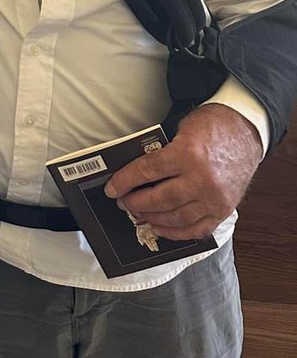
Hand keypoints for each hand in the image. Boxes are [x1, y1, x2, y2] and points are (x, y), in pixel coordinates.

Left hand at [104, 104, 262, 240]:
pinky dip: (176, 232)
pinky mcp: (223, 209)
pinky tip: (161, 228)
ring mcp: (214, 198)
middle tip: (123, 202)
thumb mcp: (182, 129)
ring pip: (176, 217)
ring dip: (152, 218)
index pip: (147, 171)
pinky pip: (196, 229)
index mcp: (188, 154)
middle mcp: (201, 179)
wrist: (246, 130)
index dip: (124, 181)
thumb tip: (136, 172)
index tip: (111, 188)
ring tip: (139, 214)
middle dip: (135, 202)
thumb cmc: (212, 125)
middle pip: (160, 199)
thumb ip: (163, 151)